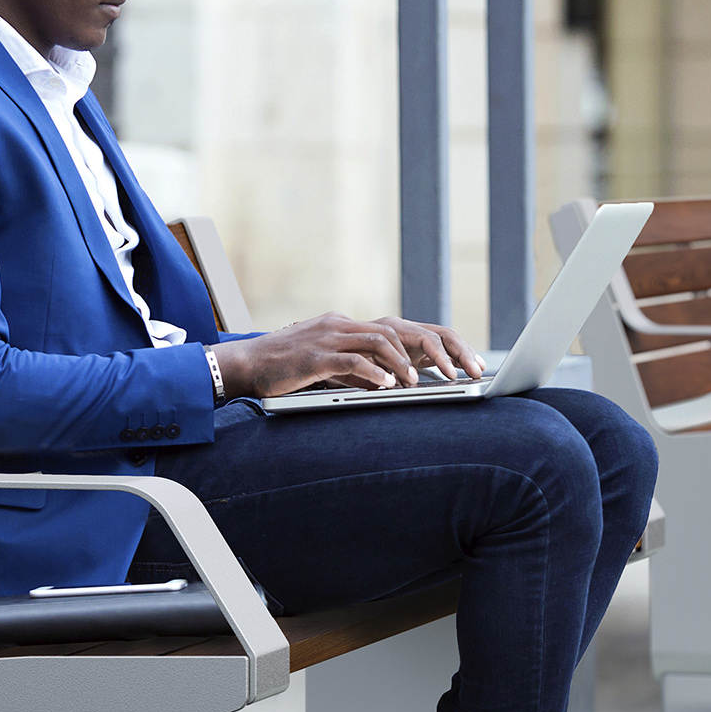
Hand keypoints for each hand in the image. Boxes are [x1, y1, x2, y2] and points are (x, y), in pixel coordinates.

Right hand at [210, 313, 481, 398]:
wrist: (243, 365)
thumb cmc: (286, 370)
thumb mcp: (330, 367)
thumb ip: (360, 369)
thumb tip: (394, 383)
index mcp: (351, 325)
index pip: (406, 329)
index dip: (441, 346)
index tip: (468, 365)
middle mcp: (344, 324)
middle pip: (403, 329)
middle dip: (439, 351)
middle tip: (462, 374)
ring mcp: (329, 336)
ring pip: (381, 341)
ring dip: (406, 363)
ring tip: (422, 384)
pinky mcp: (315, 354)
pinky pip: (351, 360)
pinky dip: (373, 373)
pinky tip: (388, 387)